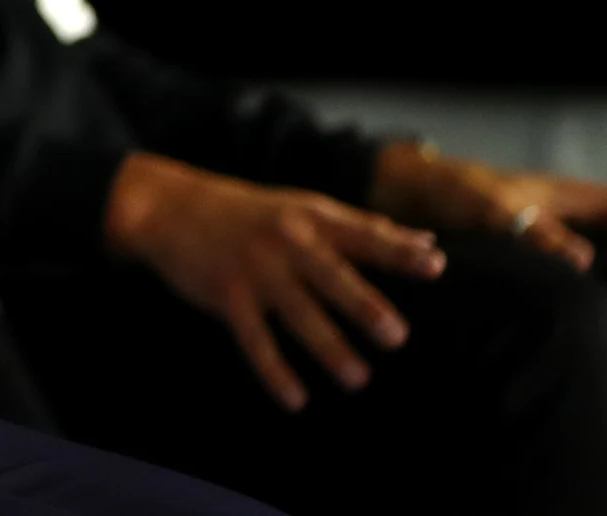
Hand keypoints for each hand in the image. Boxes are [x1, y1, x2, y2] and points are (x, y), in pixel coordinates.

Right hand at [105, 152, 445, 411]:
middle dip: (363, 306)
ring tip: (358, 379)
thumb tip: (428, 240)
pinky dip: (274, 372)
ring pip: (296, 314)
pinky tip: (296, 400)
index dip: (398, 250)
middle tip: (397, 336)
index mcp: (311, 218)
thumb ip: (365, 227)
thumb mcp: (306, 207)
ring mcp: (254, 269)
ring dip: (328, 348)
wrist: (171, 207)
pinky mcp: (226, 295)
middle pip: (331, 277)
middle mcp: (285, 241)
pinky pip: (253, 340)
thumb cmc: (250, 211)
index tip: (436, 265)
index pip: (363, 234)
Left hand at [370, 140, 606, 271]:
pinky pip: (579, 264)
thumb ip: (532, 231)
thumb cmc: (447, 191)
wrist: (403, 192)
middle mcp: (567, 210)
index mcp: (567, 195)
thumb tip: (584, 263)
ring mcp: (551, 228)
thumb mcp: (490, 207)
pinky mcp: (529, 249)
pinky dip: (604, 276)